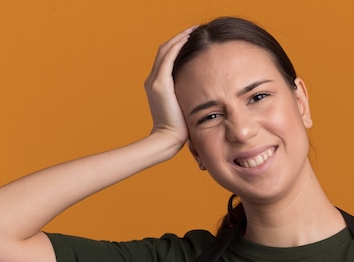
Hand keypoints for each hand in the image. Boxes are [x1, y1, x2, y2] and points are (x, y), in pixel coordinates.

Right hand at [144, 27, 195, 149]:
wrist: (168, 139)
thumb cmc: (179, 129)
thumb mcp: (182, 108)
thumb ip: (186, 97)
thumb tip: (201, 93)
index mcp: (156, 86)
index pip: (165, 60)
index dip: (177, 48)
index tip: (191, 42)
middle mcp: (152, 81)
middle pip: (163, 51)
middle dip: (178, 39)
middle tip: (193, 32)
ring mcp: (154, 81)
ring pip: (165, 51)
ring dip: (179, 38)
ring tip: (193, 31)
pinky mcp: (160, 84)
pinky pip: (168, 57)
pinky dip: (177, 45)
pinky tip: (188, 38)